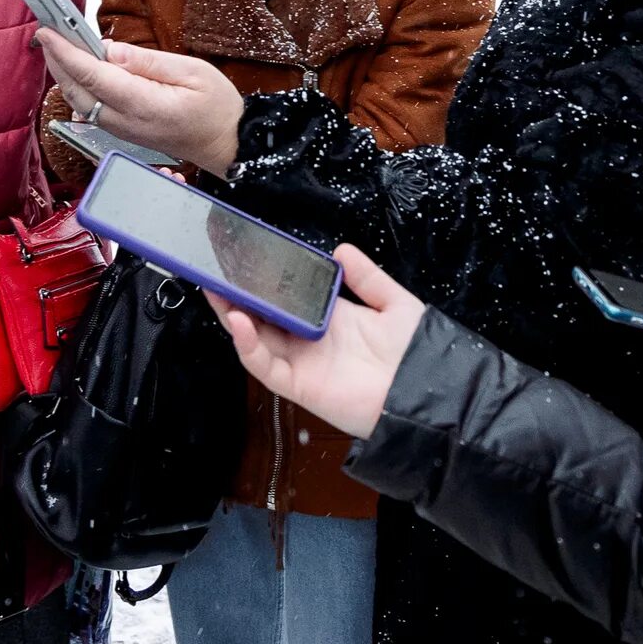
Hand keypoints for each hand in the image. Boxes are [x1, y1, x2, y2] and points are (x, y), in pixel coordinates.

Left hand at [37, 33, 244, 177]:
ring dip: (64, 73)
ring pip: (79, 101)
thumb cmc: (216, 107)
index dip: (66, 53)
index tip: (48, 31)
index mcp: (144, 105)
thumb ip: (148, 62)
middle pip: (77, 90)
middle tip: (46, 30)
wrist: (226, 144)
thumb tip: (110, 51)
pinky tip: (78, 67)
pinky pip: (90, 108)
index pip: (93, 76)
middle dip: (57, 60)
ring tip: (57, 44)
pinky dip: (77, 85)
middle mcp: (125, 122)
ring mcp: (121, 130)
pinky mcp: (121, 130)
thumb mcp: (193, 72)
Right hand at [207, 245, 424, 439]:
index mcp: (328, 320)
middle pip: (261, 317)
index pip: (285, 298)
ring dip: (232, 315)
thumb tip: (340, 250)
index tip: (244, 257)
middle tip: (217, 269)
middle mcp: (308, 341)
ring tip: (216, 289)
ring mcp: (301, 363)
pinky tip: (238, 322)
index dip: (263, 280)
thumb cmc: (414, 352)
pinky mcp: (298, 386)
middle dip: (237, 294)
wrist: (427, 393)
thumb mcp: (393, 303)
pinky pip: (265, 366)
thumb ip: (367, 277)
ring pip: (255, 338)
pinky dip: (247, 345)